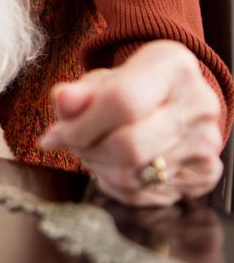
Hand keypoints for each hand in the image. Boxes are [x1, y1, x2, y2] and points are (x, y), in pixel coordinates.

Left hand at [38, 41, 224, 206]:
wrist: (170, 100)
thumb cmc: (128, 87)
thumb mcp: (99, 81)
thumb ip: (77, 93)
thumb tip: (62, 100)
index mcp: (173, 67)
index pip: (122, 102)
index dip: (81, 125)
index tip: (56, 135)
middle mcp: (199, 104)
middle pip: (130, 146)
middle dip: (88, 150)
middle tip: (72, 144)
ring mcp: (207, 142)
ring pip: (134, 176)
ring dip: (98, 168)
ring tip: (91, 151)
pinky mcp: (207, 173)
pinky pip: (145, 194)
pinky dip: (116, 185)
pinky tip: (111, 165)